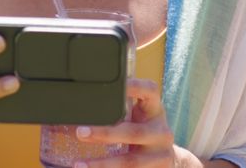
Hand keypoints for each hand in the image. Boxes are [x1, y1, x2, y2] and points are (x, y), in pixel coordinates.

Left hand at [71, 79, 213, 167]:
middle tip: (80, 132)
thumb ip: (119, 107)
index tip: (110, 86)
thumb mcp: (138, 115)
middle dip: (105, 134)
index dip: (133, 86)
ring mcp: (161, 154)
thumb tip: (80, 99)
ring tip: (79, 164)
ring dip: (102, 164)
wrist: (167, 157)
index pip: (149, 90)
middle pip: (133, 132)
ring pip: (130, 161)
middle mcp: (161, 131)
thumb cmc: (143, 129)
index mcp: (155, 109)